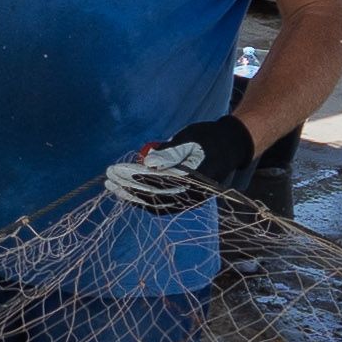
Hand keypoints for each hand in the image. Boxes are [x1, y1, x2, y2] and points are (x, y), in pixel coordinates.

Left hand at [101, 115, 255, 214]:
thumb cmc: (210, 138)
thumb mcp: (191, 140)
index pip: (161, 183)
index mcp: (195, 180)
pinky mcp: (183, 197)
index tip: (121, 171)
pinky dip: (142, 197)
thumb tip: (148, 163)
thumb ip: (170, 153)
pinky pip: (160, 202)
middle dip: (129, 187)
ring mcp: (188, 199)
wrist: (231, 145)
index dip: (138, 178)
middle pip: (154, 197)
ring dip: (132, 195)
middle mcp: (191, 195)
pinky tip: (126, 189)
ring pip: (155, 203)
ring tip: (112, 185)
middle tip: (109, 177)